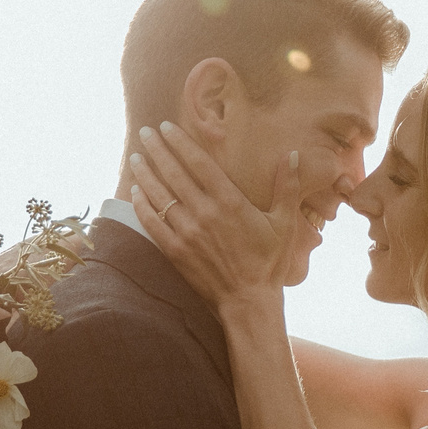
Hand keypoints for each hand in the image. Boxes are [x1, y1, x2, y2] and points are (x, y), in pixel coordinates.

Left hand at [128, 123, 302, 308]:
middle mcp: (205, 213)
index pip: (198, 163)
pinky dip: (142, 206)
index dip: (180, 142)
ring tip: (136, 157)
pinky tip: (135, 192)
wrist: (249, 302)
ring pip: (159, 196)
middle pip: (174, 173)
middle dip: (157, 150)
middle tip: (145, 132)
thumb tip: (291, 155)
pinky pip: (153, 223)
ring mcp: (187, 233)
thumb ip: (287, 187)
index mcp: (230, 202)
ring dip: (145, 174)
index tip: (166, 127)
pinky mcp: (176, 252)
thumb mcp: (285, 223)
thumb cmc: (269, 262)